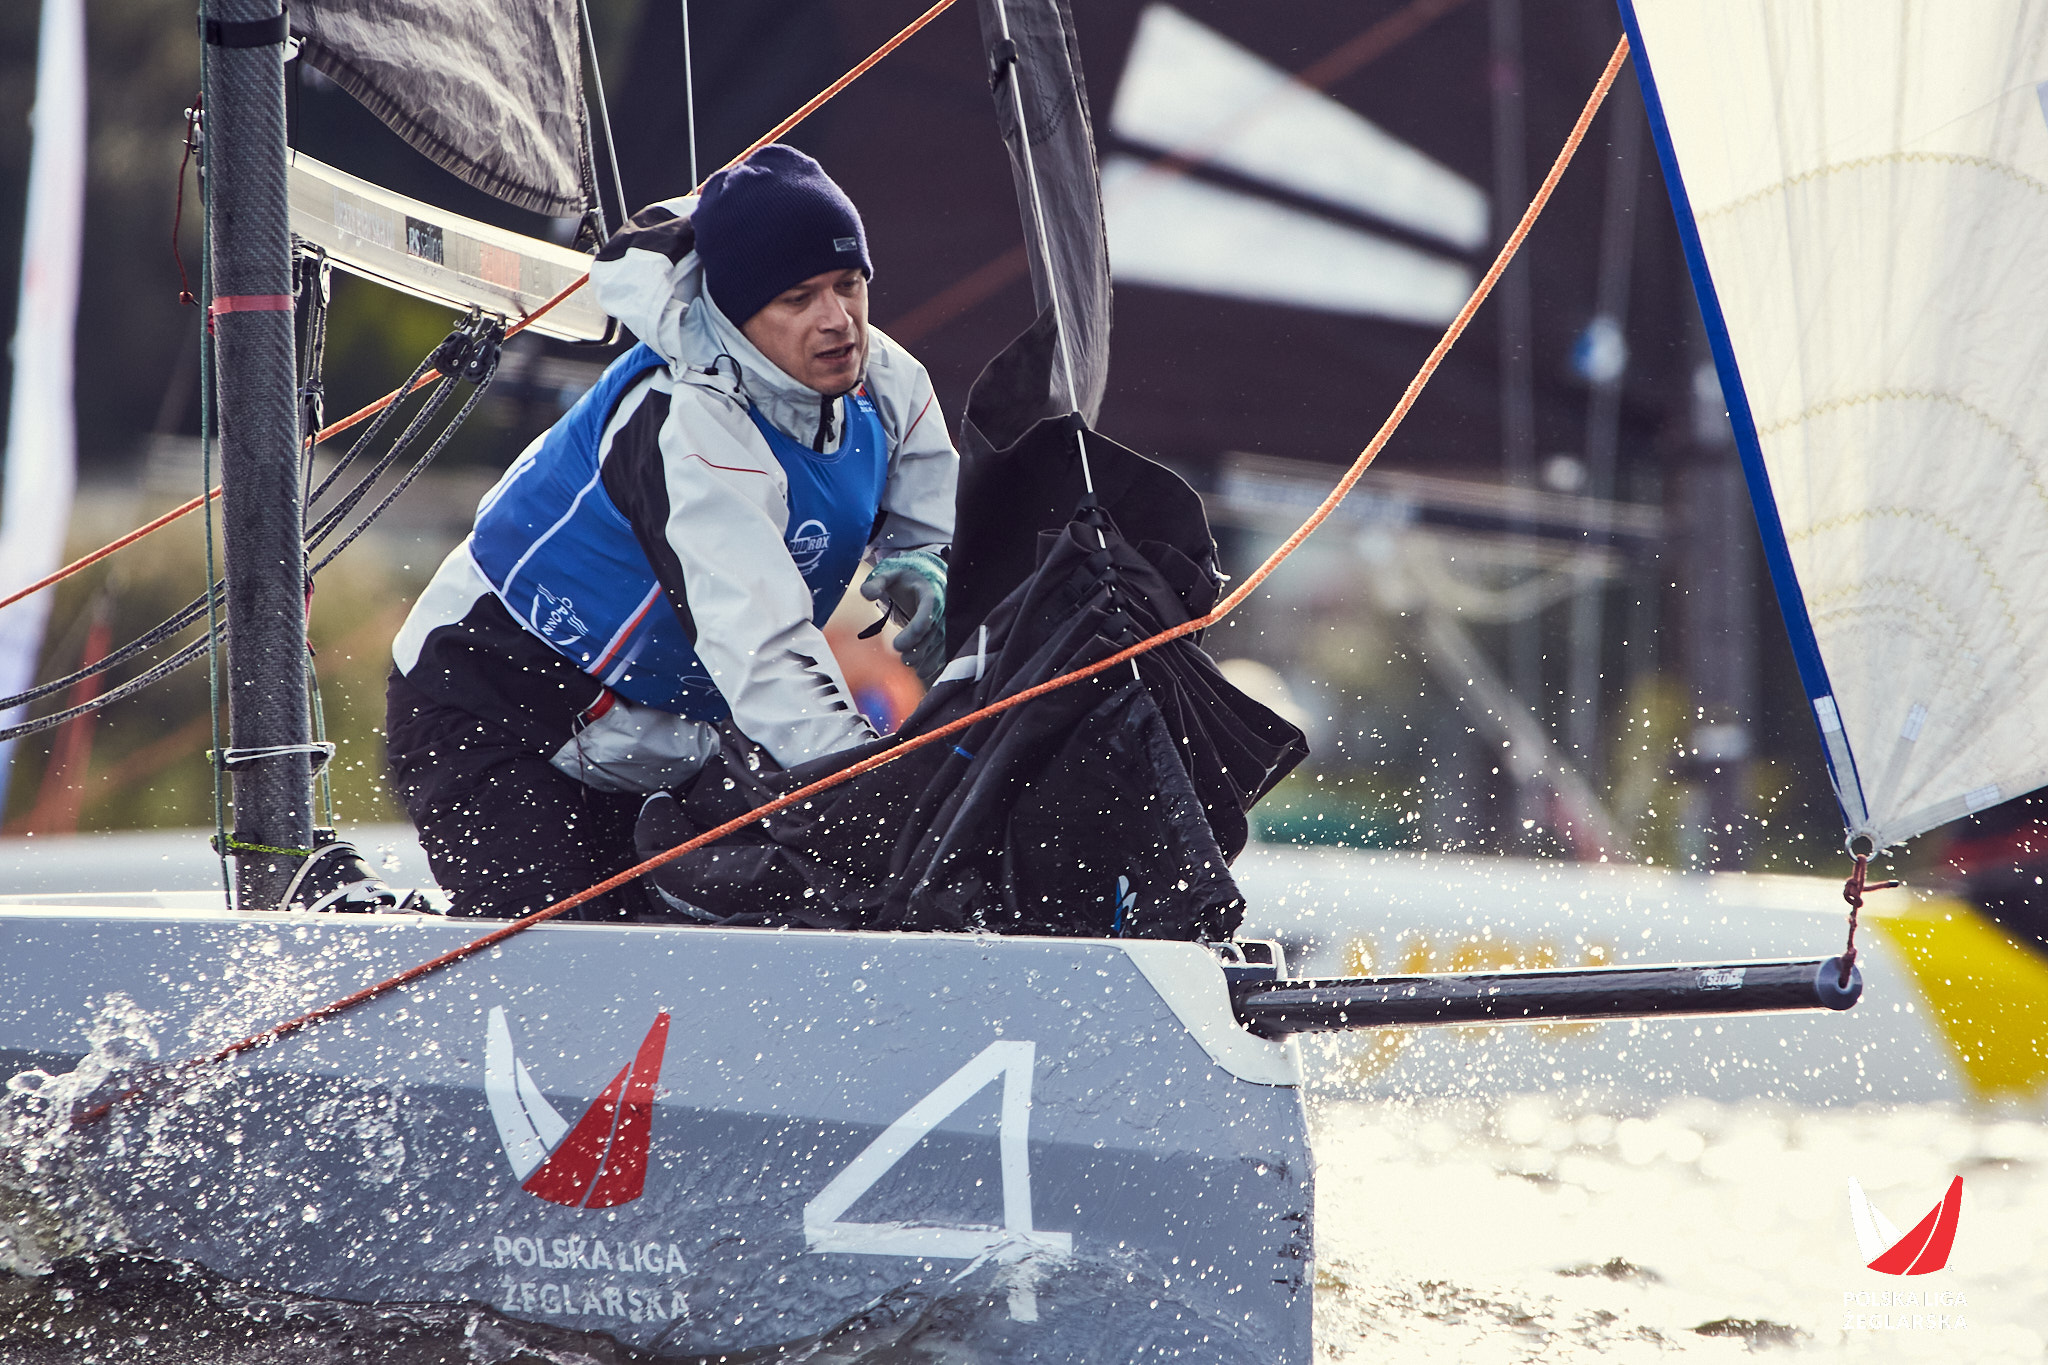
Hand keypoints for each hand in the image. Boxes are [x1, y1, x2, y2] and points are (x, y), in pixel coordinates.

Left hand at [861, 549, 947, 685]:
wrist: (923, 579)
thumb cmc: (903, 579)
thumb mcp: (888, 574)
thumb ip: (877, 583)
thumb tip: (866, 594)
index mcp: (929, 591)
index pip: (928, 609)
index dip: (918, 625)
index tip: (903, 641)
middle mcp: (941, 607)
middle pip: (934, 630)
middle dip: (920, 647)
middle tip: (903, 659)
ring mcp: (944, 621)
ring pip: (939, 642)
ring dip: (926, 656)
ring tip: (909, 665)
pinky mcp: (943, 632)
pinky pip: (942, 648)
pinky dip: (933, 661)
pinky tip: (921, 672)